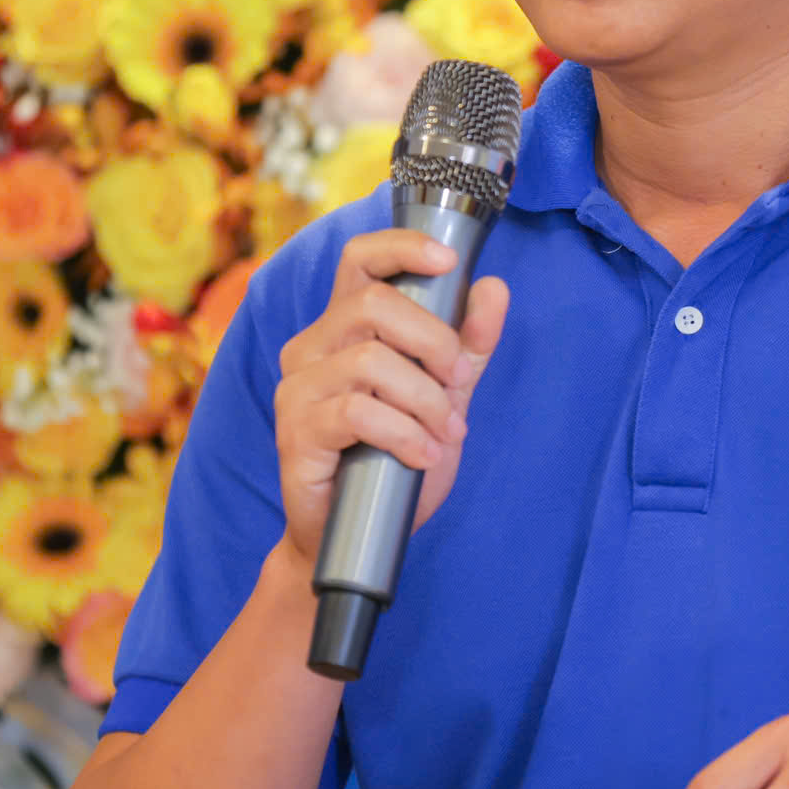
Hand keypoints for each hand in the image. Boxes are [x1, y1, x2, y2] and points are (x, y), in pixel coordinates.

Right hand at [271, 228, 508, 563]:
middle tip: (459, 383)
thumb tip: (493, 289)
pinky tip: (422, 455)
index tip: (448, 260)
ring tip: (442, 433)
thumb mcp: (445, 399)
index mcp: (343, 328)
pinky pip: (357, 412)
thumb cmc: (394, 462)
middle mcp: (311, 348)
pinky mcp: (295, 432)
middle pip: (373, 305)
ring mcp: (297, 389)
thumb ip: (467, 346)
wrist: (356, 541)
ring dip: (424, 399)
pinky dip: (404, 433)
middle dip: (433, 341)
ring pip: (370, 360)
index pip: (360, 259)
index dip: (402, 247)